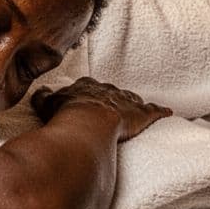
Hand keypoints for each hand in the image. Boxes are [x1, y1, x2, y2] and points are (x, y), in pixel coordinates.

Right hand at [30, 77, 170, 140]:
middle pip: (111, 91)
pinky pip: (153, 111)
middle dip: (112, 97)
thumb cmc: (66, 114)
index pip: (88, 85)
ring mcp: (125, 101)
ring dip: (133, 104)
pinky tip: (167, 112)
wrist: (88, 123)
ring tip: (135, 108)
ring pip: (131, 100)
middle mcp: (106, 90)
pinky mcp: (141, 114)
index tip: (88, 97)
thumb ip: (43, 96)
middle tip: (112, 104)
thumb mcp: (47, 104)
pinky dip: (160, 111)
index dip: (89, 92)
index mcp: (85, 85)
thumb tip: (42, 90)